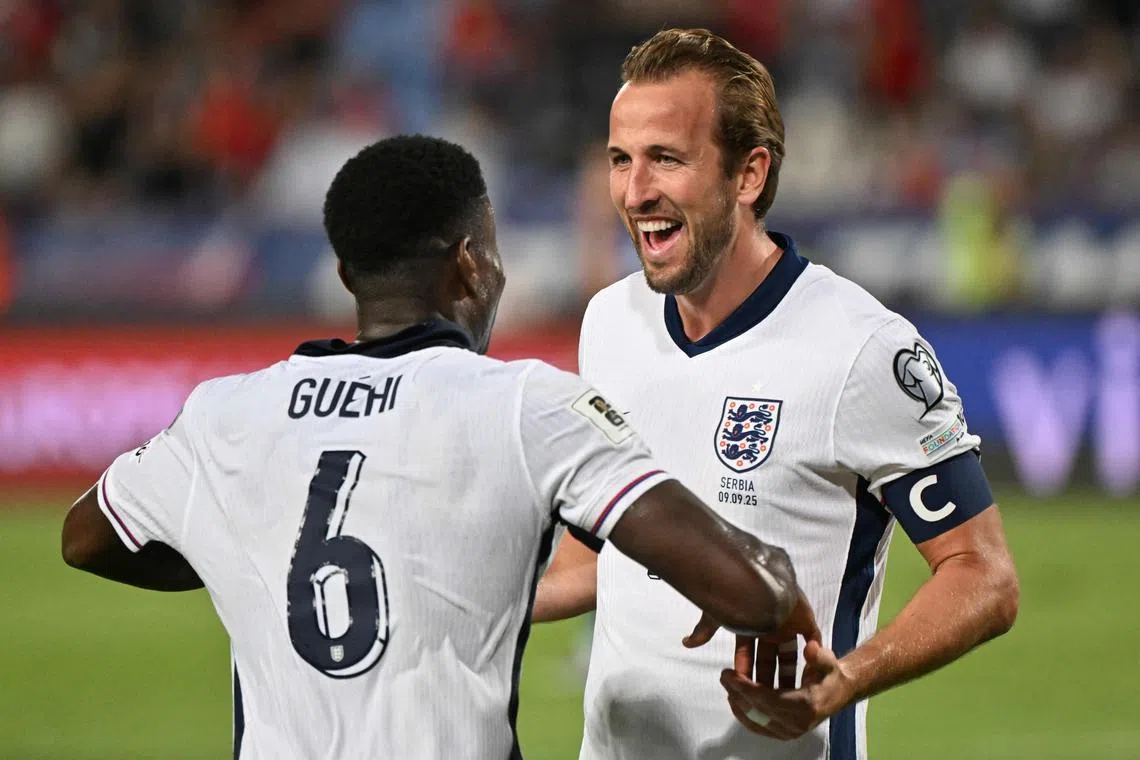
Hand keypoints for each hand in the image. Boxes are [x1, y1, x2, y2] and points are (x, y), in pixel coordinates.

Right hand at [683, 586, 820, 691]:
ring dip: (788, 672)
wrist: (759, 577)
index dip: (745, 669)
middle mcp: (768, 625)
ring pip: (789, 654)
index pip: (747, 652)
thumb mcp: (717, 614)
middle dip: (766, 677)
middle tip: (766, 698)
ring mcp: (787, 623)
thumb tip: (686, 643)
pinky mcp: (804, 619)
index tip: (744, 688)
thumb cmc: (736, 595)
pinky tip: (806, 670)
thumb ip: (705, 630)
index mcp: (750, 624)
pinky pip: (812, 640)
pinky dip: (811, 653)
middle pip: (768, 657)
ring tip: (788, 693)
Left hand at [721, 640, 853, 740]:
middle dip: (737, 693)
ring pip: (756, 721)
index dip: (746, 687)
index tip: (729, 674)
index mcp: (806, 705)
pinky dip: (744, 714)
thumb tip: (810, 648)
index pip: (768, 699)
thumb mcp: (828, 660)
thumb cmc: (831, 674)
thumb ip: (819, 655)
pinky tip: (735, 698)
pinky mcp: (784, 734)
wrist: (839, 692)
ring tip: (727, 685)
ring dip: (738, 704)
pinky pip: (759, 727)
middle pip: (758, 711)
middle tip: (723, 676)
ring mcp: (790, 732)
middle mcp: (797, 724)